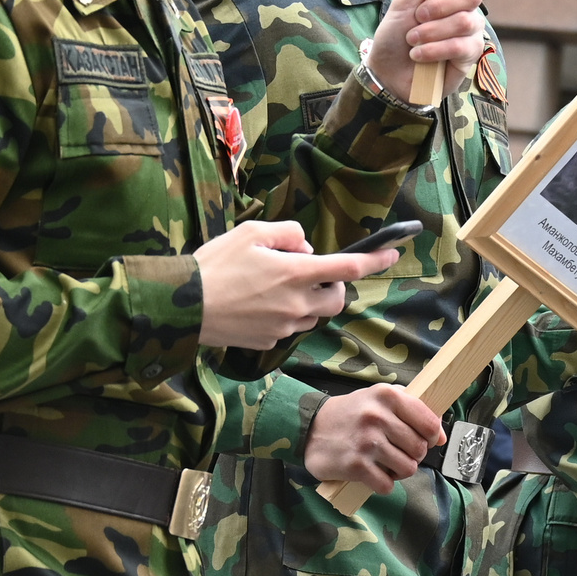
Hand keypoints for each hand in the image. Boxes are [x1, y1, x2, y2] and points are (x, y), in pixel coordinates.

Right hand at [193, 220, 401, 350]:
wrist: (183, 306)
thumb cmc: (214, 264)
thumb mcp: (251, 233)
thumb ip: (288, 233)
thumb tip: (306, 248)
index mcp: (295, 273)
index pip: (348, 267)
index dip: (375, 260)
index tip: (393, 252)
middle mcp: (296, 303)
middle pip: (337, 298)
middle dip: (335, 284)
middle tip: (312, 271)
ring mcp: (283, 326)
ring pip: (314, 314)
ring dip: (309, 299)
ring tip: (275, 285)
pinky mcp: (269, 342)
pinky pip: (290, 327)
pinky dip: (286, 313)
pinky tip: (258, 304)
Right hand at [304, 384, 444, 490]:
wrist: (309, 428)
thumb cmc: (351, 414)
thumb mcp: (378, 397)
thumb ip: (411, 409)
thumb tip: (440, 435)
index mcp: (387, 396)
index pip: (429, 423)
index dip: (432, 437)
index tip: (425, 440)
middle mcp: (377, 417)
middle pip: (419, 449)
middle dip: (413, 455)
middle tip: (399, 452)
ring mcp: (367, 443)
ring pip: (408, 468)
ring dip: (400, 470)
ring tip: (386, 463)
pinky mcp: (356, 466)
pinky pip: (387, 484)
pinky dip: (383, 483)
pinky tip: (374, 473)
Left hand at [364, 0, 490, 94]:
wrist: (387, 74)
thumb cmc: (394, 36)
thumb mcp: (402, 1)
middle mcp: (466, 7)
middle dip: (440, 6)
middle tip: (417, 17)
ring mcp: (470, 32)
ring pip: (466, 21)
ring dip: (433, 31)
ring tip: (413, 39)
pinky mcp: (469, 56)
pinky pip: (462, 46)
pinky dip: (435, 50)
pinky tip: (419, 55)